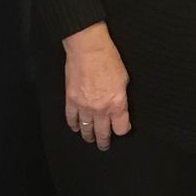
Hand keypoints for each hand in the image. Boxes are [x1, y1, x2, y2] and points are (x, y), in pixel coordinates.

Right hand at [63, 24, 129, 151]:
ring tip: (89, 139)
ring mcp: (84, 106)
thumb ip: (122, 97)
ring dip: (88, 136)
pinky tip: (75, 127)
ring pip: (85, 129)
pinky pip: (71, 118)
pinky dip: (73, 125)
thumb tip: (120, 105)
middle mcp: (100, 109)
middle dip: (104, 141)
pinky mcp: (71, 99)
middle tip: (103, 146)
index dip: (122, 131)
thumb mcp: (124, 80)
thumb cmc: (109, 59)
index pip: (121, 128)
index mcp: (117, 104)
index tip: (122, 129)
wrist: (88, 49)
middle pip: (103, 133)